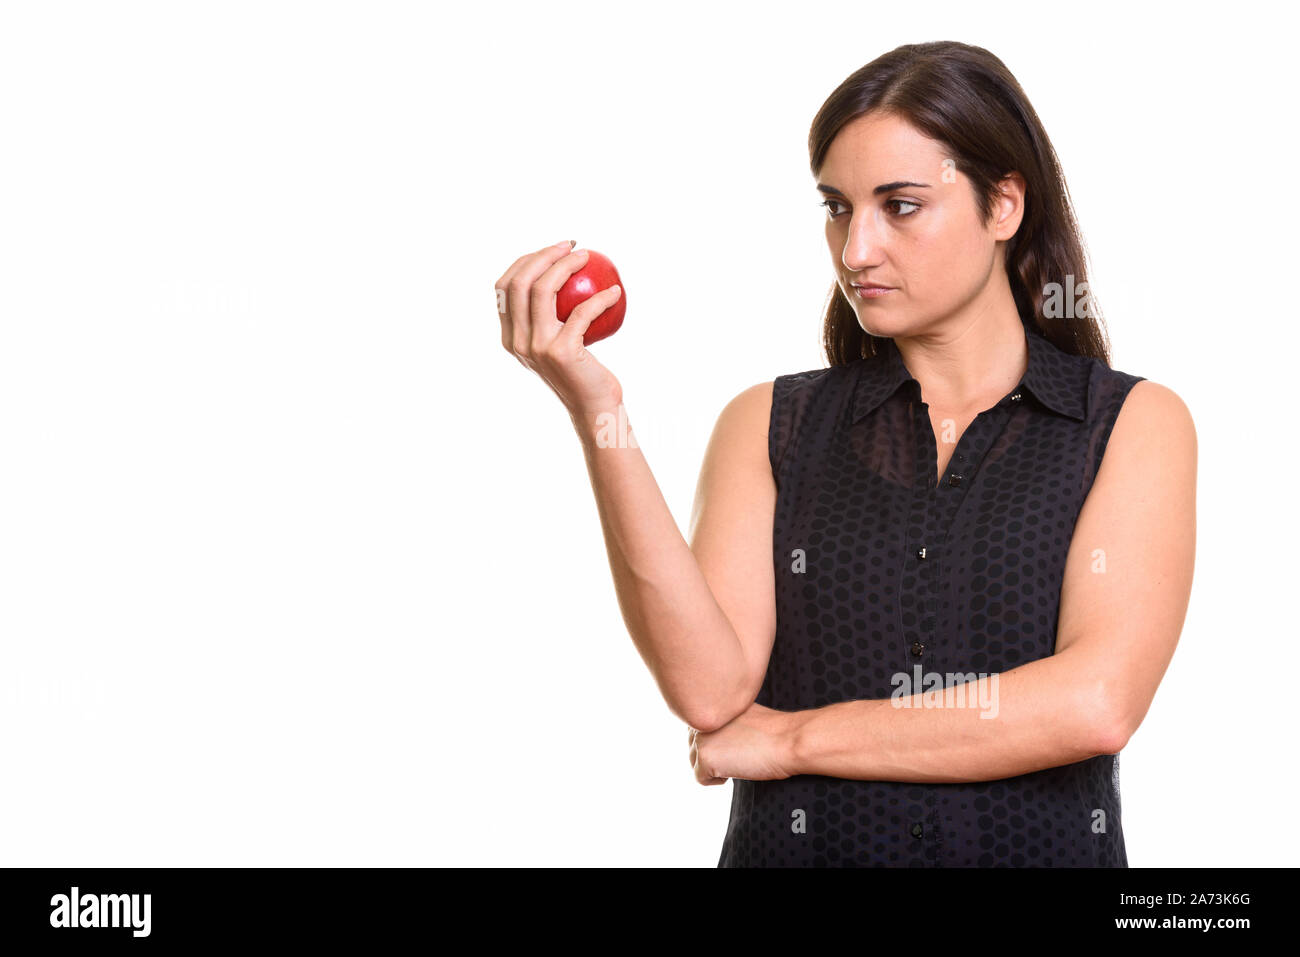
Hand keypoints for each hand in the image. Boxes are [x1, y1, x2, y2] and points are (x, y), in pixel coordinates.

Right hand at [495, 239, 624, 418]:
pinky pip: (582, 312)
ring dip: (567, 265)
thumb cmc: (583, 372)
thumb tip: (562, 272)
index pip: (505, 287)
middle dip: (543, 254)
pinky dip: (600, 298)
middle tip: (571, 246)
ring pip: (543, 289)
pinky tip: (615, 292)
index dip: (526, 261)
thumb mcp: (557, 344)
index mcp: (510, 338)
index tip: (553, 250)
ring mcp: (537, 347)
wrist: (594, 408)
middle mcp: (518, 342)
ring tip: (588, 257)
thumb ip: (550, 319)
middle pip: (520, 282)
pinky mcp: (562, 351)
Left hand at [687, 703, 798, 784]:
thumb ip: (722, 718)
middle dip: (714, 752)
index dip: (716, 738)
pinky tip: (737, 770)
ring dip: (715, 765)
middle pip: (693, 744)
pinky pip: (701, 779)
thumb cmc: (774, 730)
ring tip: (740, 758)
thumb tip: (713, 736)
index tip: (736, 741)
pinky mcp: (705, 757)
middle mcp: (700, 717)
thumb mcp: (742, 714)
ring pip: (695, 761)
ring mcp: (700, 737)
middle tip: (739, 752)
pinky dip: (718, 781)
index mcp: (709, 703)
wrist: (789, 740)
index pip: (698, 726)